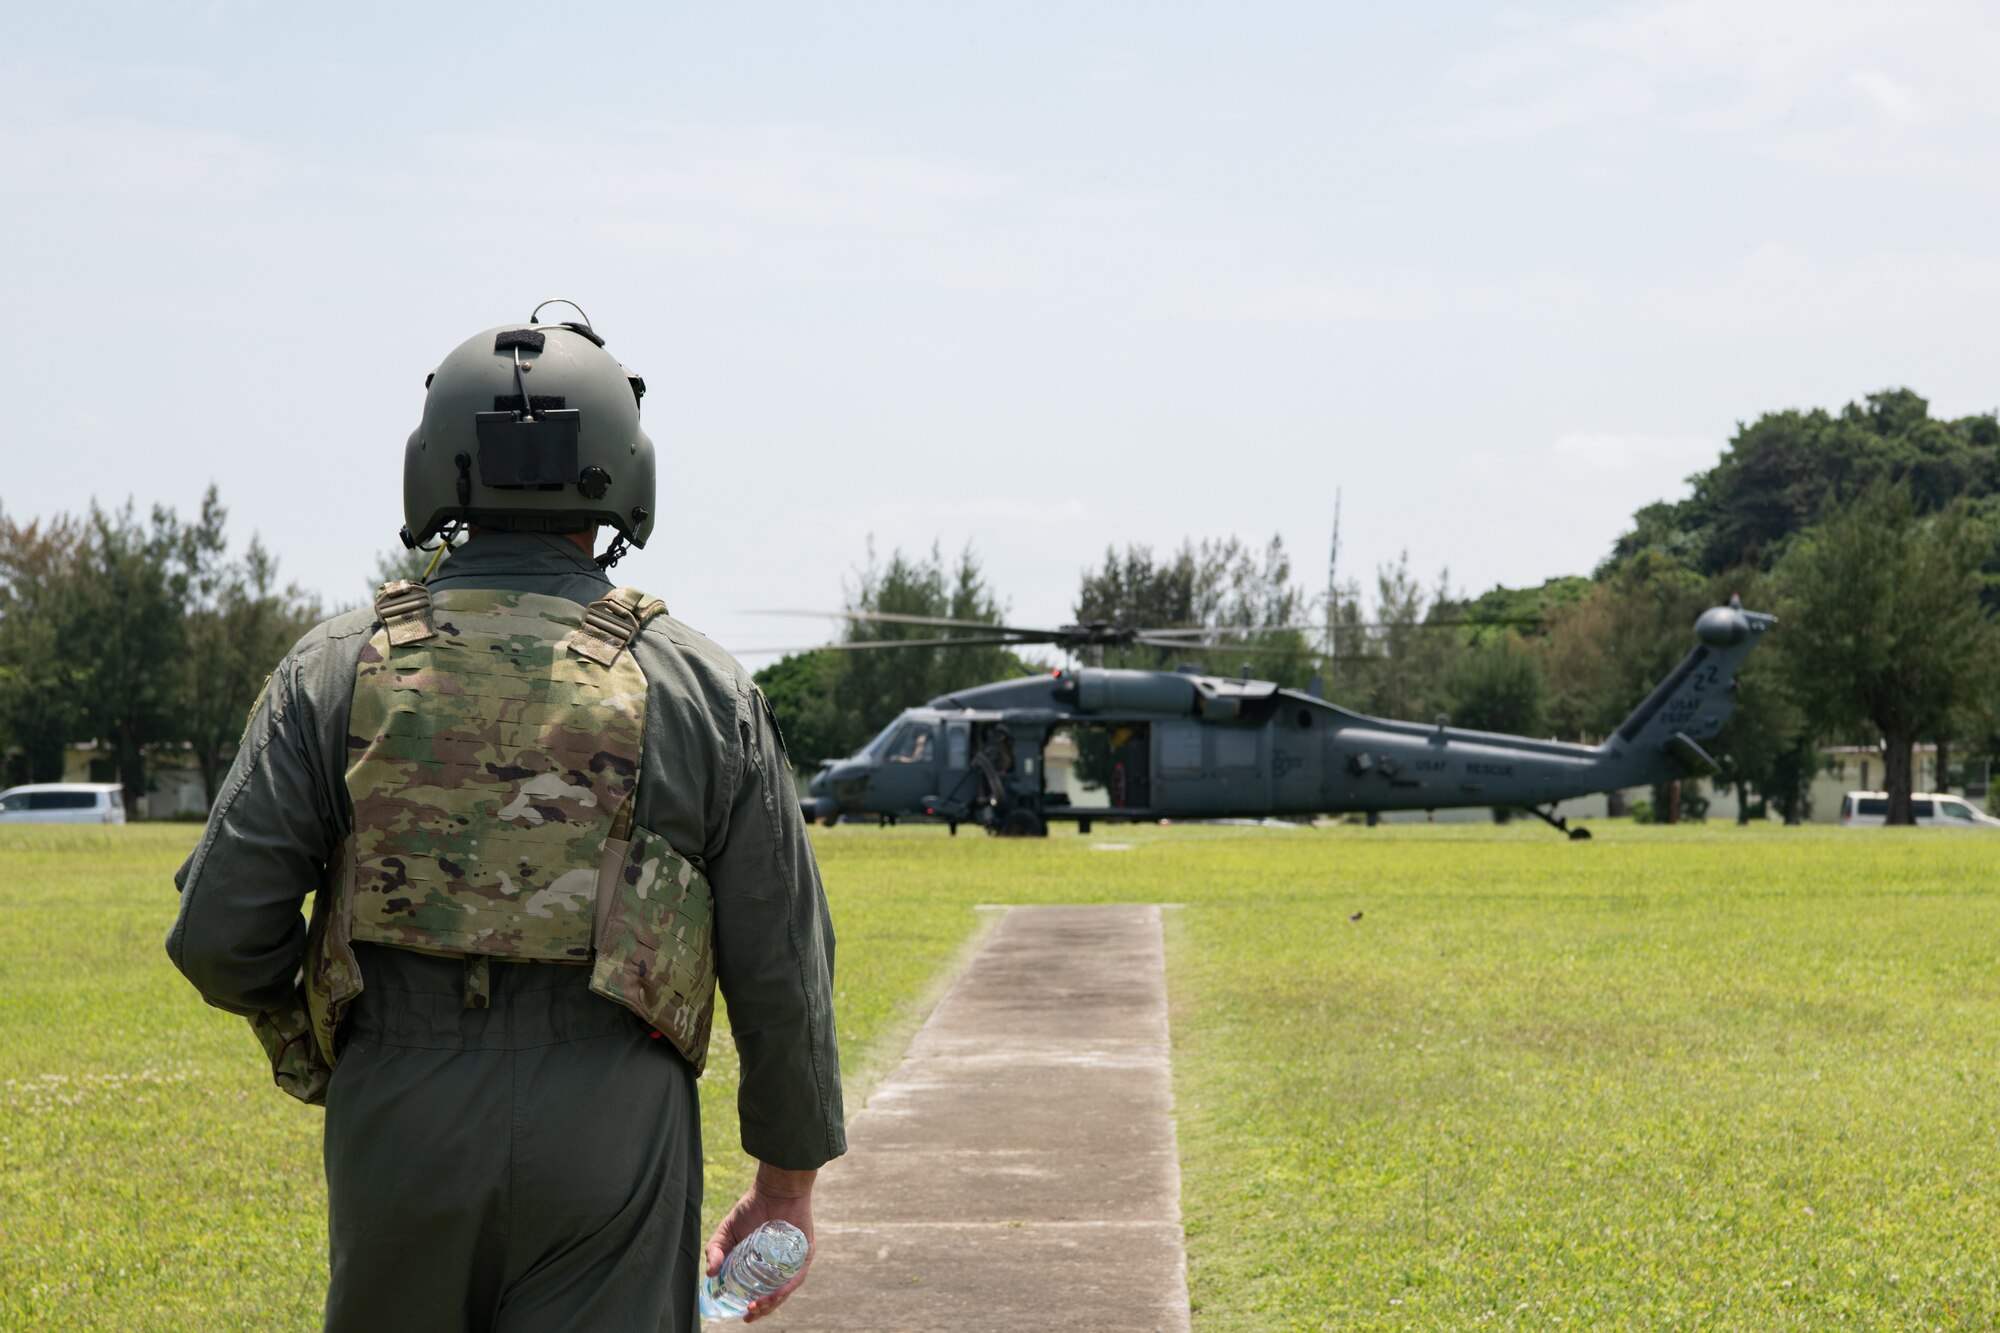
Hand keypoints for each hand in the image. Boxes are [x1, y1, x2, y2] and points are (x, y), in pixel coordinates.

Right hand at [705, 1162, 816, 1322]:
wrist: (775, 1187)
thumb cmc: (752, 1207)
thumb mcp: (726, 1231)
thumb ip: (715, 1250)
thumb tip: (710, 1275)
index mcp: (763, 1264)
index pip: (760, 1292)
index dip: (753, 1308)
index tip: (742, 1317)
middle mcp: (780, 1265)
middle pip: (774, 1295)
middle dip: (762, 1309)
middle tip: (749, 1313)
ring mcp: (793, 1260)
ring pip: (786, 1289)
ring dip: (772, 1302)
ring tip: (757, 1306)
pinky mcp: (805, 1252)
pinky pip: (798, 1275)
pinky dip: (786, 1287)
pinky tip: (775, 1294)